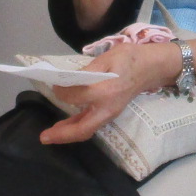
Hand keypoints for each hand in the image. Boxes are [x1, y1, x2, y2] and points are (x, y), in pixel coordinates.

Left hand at [38, 42, 169, 144]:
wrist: (151, 67)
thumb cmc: (129, 59)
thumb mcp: (107, 58)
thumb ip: (86, 71)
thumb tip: (66, 81)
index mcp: (106, 91)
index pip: (76, 96)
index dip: (62, 92)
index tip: (54, 85)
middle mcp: (107, 108)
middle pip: (83, 129)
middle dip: (62, 135)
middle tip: (43, 137)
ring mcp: (110, 113)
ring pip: (87, 130)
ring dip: (68, 134)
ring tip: (50, 134)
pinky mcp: (110, 113)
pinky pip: (92, 124)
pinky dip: (77, 127)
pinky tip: (65, 126)